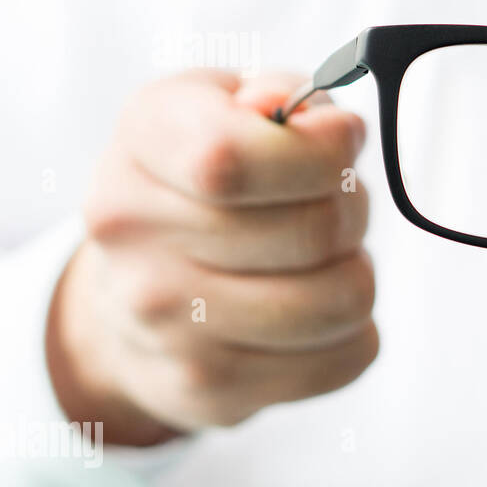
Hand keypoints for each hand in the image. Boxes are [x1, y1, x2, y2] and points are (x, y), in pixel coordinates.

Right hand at [47, 69, 378, 444]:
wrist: (130, 298)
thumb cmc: (202, 185)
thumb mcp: (231, 105)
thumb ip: (288, 96)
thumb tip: (324, 128)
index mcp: (144, 139)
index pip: (233, 160)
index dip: (320, 153)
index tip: (341, 143)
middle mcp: (133, 235)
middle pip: (315, 231)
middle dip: (350, 212)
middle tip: (327, 209)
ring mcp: (166, 324)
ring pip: (343, 299)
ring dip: (355, 272)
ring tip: (320, 262)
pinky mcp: (211, 390)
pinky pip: (348, 356)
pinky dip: (352, 331)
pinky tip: (309, 312)